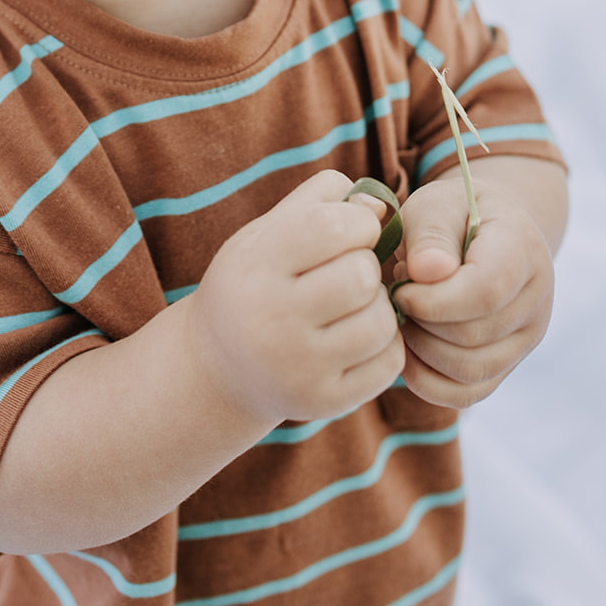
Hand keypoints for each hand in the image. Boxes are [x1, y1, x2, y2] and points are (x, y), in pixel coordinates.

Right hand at [185, 170, 405, 425]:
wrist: (216, 369)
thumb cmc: (251, 284)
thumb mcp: (263, 234)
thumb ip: (316, 204)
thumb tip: (379, 204)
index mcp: (255, 266)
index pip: (330, 227)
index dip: (358, 221)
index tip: (353, 230)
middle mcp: (273, 319)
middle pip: (361, 276)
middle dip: (367, 266)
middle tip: (350, 271)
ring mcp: (299, 366)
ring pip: (381, 322)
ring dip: (379, 306)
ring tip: (355, 304)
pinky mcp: (323, 401)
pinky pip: (389, 364)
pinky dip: (385, 344)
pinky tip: (358, 336)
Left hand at [392, 175, 555, 407]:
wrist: (483, 231)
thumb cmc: (452, 215)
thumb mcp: (436, 204)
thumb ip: (430, 234)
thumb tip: (425, 273)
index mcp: (523, 251)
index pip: (484, 291)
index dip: (432, 299)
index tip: (398, 286)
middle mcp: (536, 301)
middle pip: (472, 336)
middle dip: (420, 322)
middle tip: (394, 296)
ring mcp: (525, 339)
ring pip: (469, 370)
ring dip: (421, 350)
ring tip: (403, 316)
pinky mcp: (505, 365)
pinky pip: (466, 393)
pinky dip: (427, 380)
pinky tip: (406, 348)